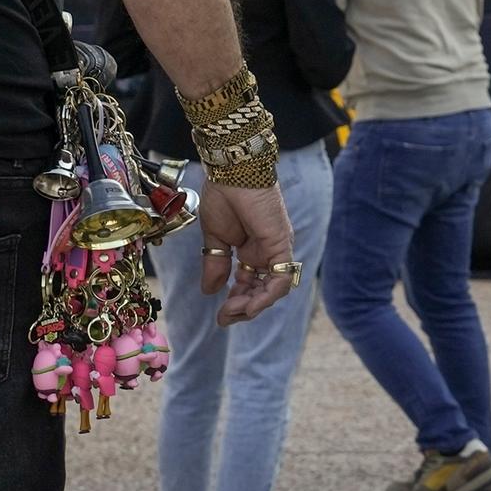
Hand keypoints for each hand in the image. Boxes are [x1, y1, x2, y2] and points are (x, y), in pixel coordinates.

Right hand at [193, 177, 298, 323]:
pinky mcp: (282, 244)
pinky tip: (249, 305)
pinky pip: (281, 279)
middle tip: (224, 318)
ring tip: (232, 312)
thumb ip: (215, 265)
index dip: (235, 301)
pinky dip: (266, 296)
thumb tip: (209, 291)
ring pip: (272, 289)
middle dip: (243, 308)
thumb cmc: (222, 196)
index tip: (220, 315)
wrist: (230, 172)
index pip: (248, 284)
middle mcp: (266, 252)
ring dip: (253, 305)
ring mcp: (276, 249)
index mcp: (251, 250)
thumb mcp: (214, 238)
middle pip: (261, 290)